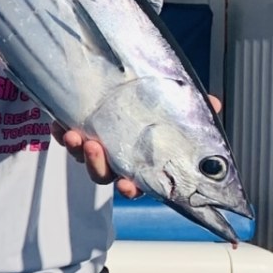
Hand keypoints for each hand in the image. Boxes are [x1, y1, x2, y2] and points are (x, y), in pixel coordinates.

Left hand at [53, 97, 222, 197]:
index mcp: (144, 163)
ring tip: (76, 136)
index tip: (127, 186)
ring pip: (83, 160)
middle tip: (94, 149)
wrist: (130, 84)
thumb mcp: (180, 105)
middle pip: (104, 175)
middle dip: (97, 166)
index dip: (132, 189)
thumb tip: (213, 103)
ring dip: (77, 152)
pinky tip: (59, 124)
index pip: (138, 184)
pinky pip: (67, 140)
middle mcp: (118, 161)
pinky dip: (62, 134)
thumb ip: (194, 109)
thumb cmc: (160, 105)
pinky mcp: (79, 133)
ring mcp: (97, 149)